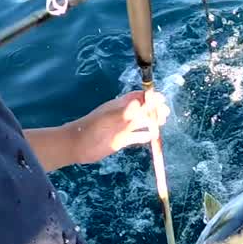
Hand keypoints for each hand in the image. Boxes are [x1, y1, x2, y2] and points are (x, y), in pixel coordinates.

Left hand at [24, 91, 169, 171]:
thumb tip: (142, 101)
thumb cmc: (92, 130)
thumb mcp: (111, 119)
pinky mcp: (121, 140)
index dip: (150, 97)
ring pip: (140, 122)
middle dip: (154, 110)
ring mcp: (122, 128)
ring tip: (163, 122)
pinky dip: (144, 136)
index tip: (162, 99)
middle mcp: (122, 116)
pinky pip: (136, 136)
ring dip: (151, 122)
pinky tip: (152, 137)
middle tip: (165, 113)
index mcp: (120, 106)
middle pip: (142, 110)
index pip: (138, 97)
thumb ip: (128, 112)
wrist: (77, 146)